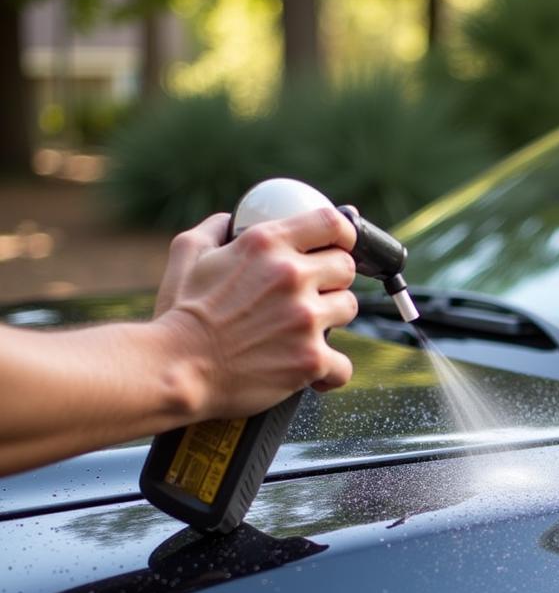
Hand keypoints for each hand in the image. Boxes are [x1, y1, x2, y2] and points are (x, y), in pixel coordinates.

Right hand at [152, 206, 359, 420]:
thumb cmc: (180, 316)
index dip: (342, 235)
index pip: (331, 223)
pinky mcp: (312, 359)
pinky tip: (311, 371)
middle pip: (345, 268)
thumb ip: (215, 230)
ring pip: (348, 308)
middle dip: (332, 280)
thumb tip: (230, 221)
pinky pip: (343, 364)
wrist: (176, 368)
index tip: (339, 246)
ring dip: (331, 320)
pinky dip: (330, 371)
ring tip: (305, 331)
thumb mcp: (188, 254)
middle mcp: (291, 276)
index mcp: (266, 243)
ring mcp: (306, 318)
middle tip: (312, 295)